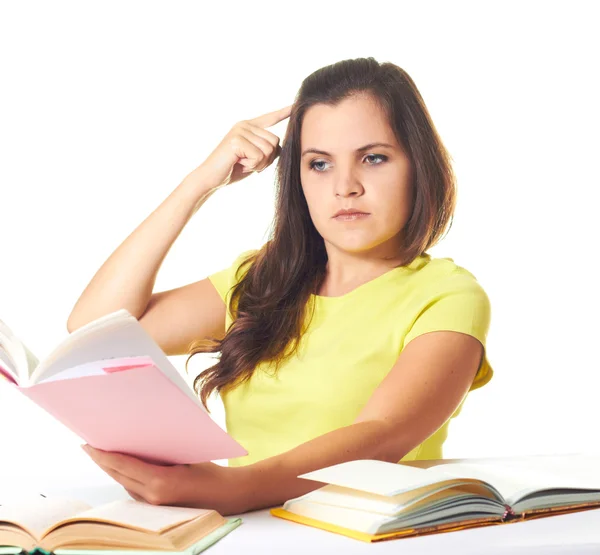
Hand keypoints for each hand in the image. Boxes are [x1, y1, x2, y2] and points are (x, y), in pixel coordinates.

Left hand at [81, 444, 247, 514]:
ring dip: (111, 469)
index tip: (88, 443)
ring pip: (123, 484)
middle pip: (118, 476)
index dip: (102, 454)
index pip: (122, 465)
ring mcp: (154, 504)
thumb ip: (161, 451)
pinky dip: (124, 477)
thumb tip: (140, 439)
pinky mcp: (157, 507)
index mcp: (161, 481)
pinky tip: (121, 467)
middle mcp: (153, 496)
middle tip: (89, 445)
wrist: (228, 495)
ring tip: (101, 453)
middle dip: (101, 460)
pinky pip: (133, 490)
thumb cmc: (211, 471)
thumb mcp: (186, 454)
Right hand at [194, 104, 291, 190]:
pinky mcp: (236, 140)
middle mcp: (245, 125)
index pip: (269, 118)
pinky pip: (259, 156)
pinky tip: (239, 164)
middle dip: (267, 159)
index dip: (283, 112)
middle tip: (249, 163)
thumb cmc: (232, 169)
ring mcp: (240, 131)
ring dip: (259, 163)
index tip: (295, 105)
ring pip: (268, 150)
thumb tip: (281, 146)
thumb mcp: (254, 158)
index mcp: (248, 127)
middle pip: (275, 141)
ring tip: (243, 163)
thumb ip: (266, 150)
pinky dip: (252, 166)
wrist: (210, 178)